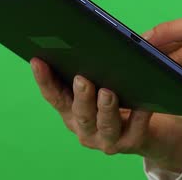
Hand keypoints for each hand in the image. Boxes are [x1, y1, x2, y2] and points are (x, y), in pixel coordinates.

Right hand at [29, 58, 181, 172]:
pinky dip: (139, 117)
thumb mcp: (101, 82)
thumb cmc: (117, 98)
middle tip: (81, 78)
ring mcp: (107, 138)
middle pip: (80, 113)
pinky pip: (136, 130)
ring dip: (105, 109)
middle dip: (80, 96)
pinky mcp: (131, 143)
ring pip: (105, 125)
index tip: (37, 60)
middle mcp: (85, 128)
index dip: (44, 79)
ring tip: (108, 93)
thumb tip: (114, 38)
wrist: (144, 131)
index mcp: (71, 110)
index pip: (53, 95)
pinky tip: (144, 104)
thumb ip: (96, 65)